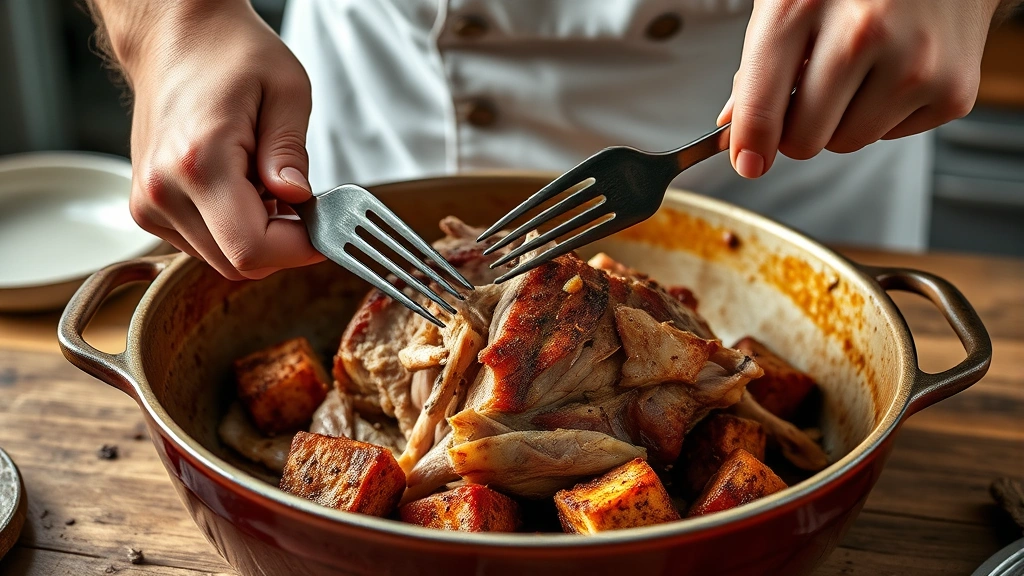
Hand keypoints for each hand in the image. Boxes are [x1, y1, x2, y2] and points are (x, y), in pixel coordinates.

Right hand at [111, 1, 322, 279]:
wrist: (174, 36)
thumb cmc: (230, 54)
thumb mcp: (286, 89)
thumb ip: (291, 151)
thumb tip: (297, 199)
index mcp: (199, 162)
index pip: (252, 250)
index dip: (297, 250)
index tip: (322, 228)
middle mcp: (163, 190)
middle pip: (238, 264)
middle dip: (281, 244)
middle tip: (298, 201)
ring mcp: (149, 203)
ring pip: (222, 261)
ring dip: (256, 236)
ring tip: (262, 182)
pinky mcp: (147, 208)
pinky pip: (204, 246)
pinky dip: (232, 229)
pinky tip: (240, 188)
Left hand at [718, 0, 1001, 178]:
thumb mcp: (787, 1)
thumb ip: (756, 66)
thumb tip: (735, 129)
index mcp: (802, 7)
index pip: (760, 106)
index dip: (750, 145)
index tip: (748, 161)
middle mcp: (862, 33)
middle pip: (804, 140)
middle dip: (798, 128)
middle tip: (811, 93)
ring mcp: (914, 63)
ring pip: (848, 143)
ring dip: (844, 121)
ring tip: (860, 70)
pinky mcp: (952, 89)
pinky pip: (892, 136)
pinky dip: (887, 113)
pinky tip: (895, 68)